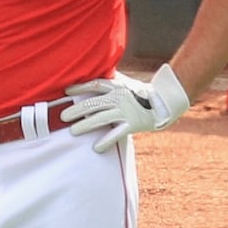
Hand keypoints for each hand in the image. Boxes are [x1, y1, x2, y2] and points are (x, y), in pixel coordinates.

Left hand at [60, 62, 190, 151]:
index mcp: (117, 86)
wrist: (165, 103)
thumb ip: (110, 83)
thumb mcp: (125, 84)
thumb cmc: (141, 94)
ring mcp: (126, 110)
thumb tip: (91, 80)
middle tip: (62, 117)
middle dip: (77, 110)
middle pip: (94, 103)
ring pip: (102, 118)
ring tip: (73, 131)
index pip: (96, 85)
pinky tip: (96, 147)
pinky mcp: (133, 123)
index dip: (80, 87)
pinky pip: (117, 133)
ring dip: (86, 125)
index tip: (66, 91)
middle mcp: (120, 97)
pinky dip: (106, 141)